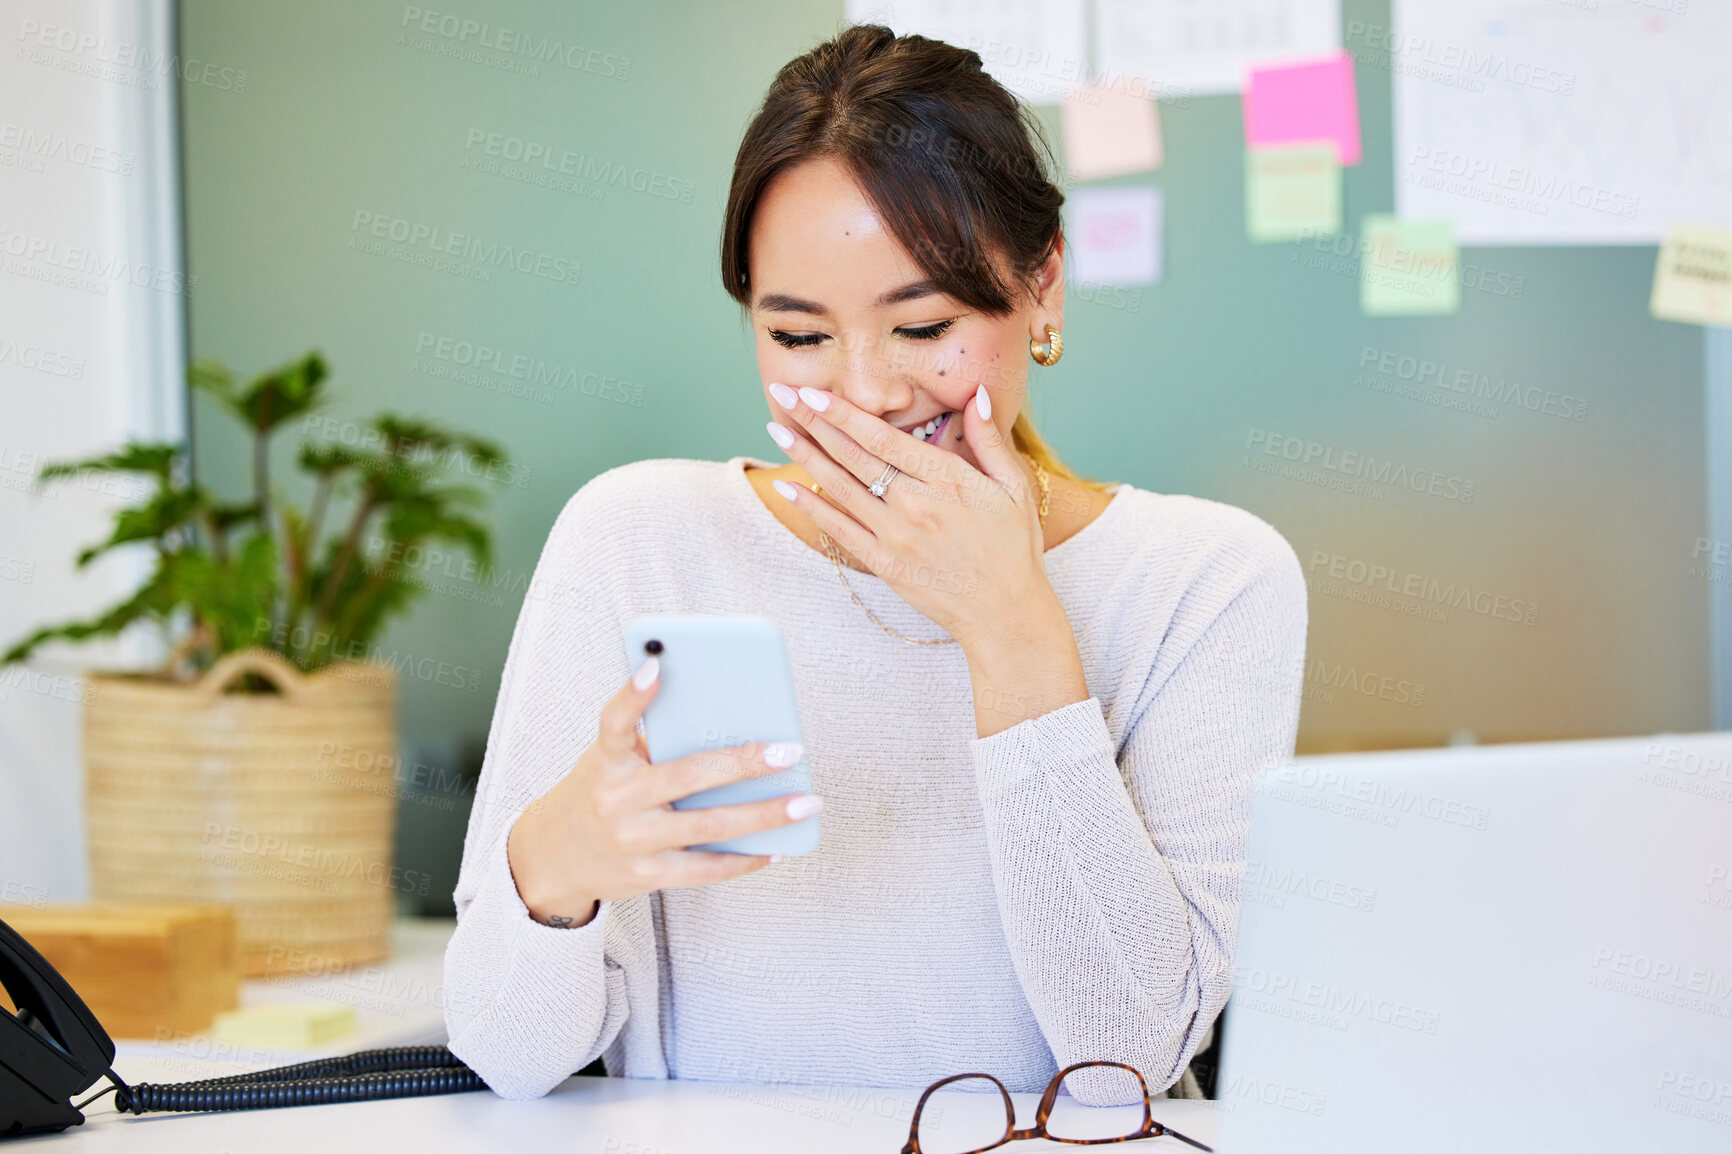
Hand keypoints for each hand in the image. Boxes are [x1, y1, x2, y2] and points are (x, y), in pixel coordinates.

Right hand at [505, 656, 819, 927]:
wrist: (553, 857)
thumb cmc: (600, 794)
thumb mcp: (611, 762)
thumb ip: (655, 745)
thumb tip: (732, 730)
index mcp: (606, 760)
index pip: (615, 721)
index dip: (634, 693)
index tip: (657, 665)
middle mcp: (616, 799)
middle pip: (688, 775)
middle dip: (745, 763)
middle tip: (791, 751)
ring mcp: (632, 840)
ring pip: (709, 826)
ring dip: (765, 815)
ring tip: (806, 803)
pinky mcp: (647, 875)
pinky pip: (706, 869)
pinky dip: (744, 858)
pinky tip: (776, 847)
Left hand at [765, 381, 1051, 645]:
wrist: (1005, 613)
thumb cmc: (1014, 548)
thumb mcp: (1014, 487)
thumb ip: (991, 439)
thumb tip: (976, 394)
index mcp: (947, 479)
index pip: (884, 438)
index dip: (846, 413)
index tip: (816, 393)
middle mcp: (916, 504)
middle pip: (855, 456)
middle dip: (815, 422)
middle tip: (785, 394)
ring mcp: (896, 536)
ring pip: (840, 487)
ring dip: (805, 456)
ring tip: (777, 429)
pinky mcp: (884, 564)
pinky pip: (839, 530)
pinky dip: (811, 507)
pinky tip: (787, 486)